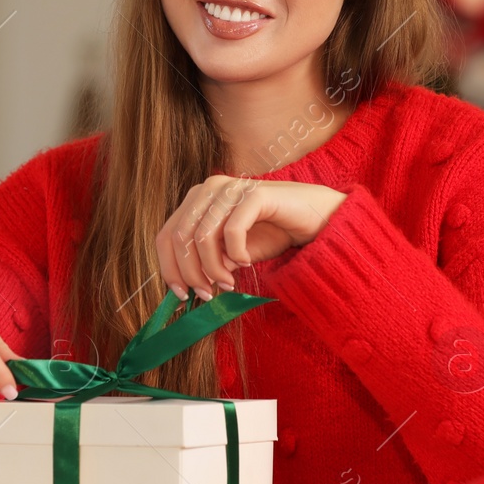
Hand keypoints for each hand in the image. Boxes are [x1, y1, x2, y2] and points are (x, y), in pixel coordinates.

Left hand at [156, 177, 347, 299]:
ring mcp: (231, 188)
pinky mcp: (255, 194)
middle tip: (207, 294)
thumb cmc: (274, 232)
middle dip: (191, 272)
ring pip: (202, 235)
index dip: (169, 268)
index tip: (181, 295)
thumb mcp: (232, 253)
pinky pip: (232, 230)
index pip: (167, 235)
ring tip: (229, 283)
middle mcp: (209, 188)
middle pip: (180, 237)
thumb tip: (188, 286)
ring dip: (213, 268)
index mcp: (198, 200)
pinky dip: (236, 253)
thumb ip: (209, 262)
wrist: (317, 218)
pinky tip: (247, 262)